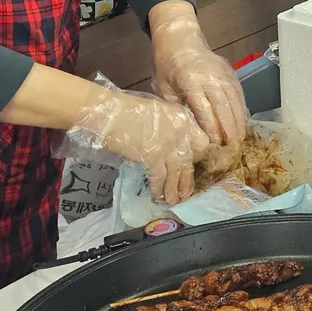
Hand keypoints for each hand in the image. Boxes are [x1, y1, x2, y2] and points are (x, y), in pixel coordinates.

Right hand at [71, 85, 209, 205]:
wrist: (110, 114)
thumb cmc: (127, 110)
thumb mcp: (159, 112)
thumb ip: (170, 127)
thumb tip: (171, 147)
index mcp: (183, 118)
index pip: (202, 141)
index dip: (198, 156)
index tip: (192, 166)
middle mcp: (181, 132)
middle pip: (190, 160)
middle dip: (187, 178)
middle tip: (185, 191)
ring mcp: (169, 145)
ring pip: (178, 171)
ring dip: (175, 188)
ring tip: (174, 200)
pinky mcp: (154, 156)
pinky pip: (160, 176)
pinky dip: (159, 187)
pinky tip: (158, 195)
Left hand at [148, 3, 248, 146]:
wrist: (179, 40)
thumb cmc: (167, 67)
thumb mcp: (163, 88)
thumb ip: (176, 108)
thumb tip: (188, 132)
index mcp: (190, 81)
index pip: (204, 109)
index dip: (211, 128)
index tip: (214, 144)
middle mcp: (210, 77)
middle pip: (224, 106)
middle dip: (229, 129)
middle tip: (232, 148)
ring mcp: (223, 74)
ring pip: (235, 101)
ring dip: (239, 122)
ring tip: (240, 140)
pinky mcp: (231, 73)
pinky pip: (239, 94)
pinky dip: (242, 110)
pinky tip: (242, 124)